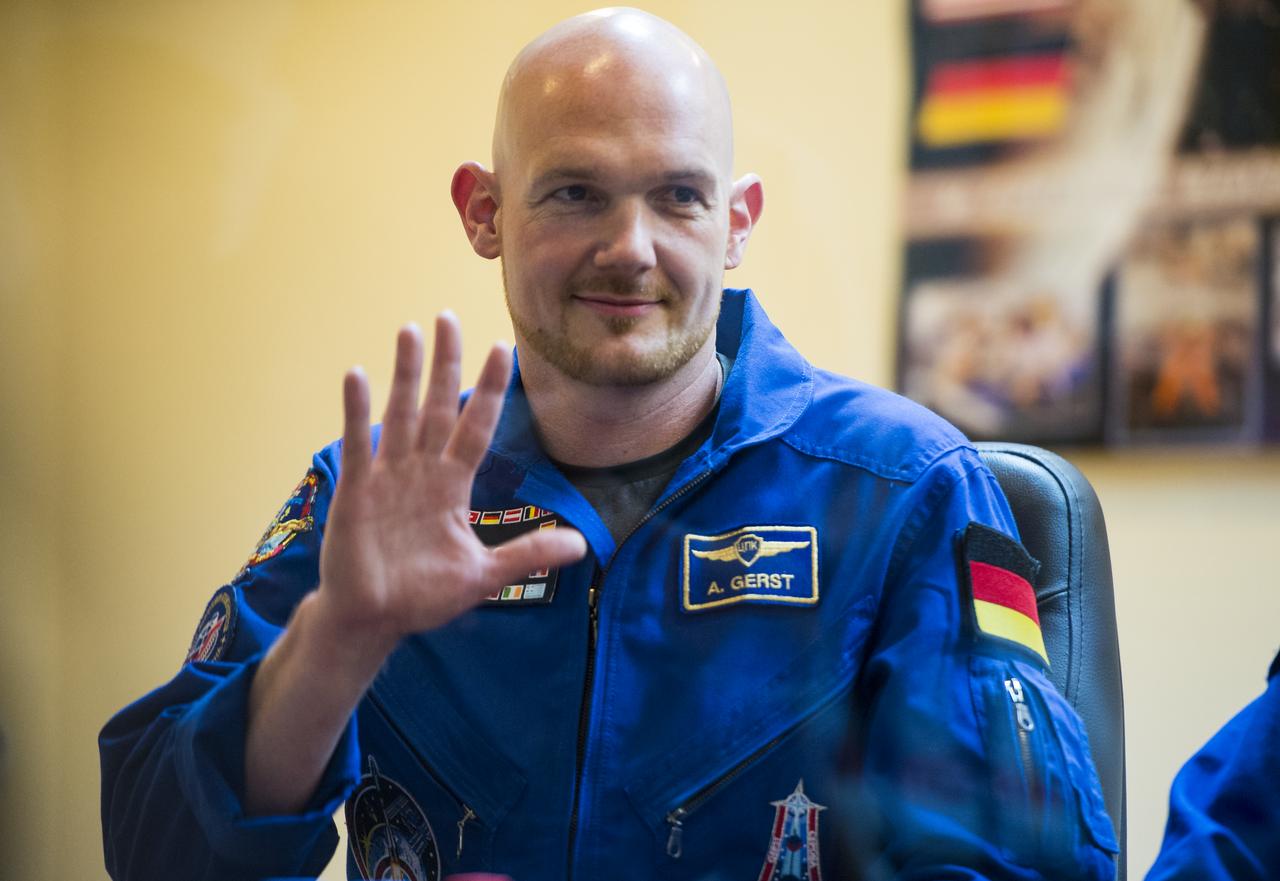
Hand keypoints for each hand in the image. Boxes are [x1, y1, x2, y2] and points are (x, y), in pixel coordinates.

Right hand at [313, 313, 586, 654]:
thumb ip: (527, 554)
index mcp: (452, 486)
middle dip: (444, 363)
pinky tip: (358, 375)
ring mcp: (388, 477)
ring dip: (404, 374)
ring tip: (409, 331)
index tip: (501, 349)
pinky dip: (356, 410)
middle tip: (448, 317)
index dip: (488, 390)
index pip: (475, 427)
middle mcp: (421, 472)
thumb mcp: (483, 575)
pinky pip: (358, 443)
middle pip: (436, 406)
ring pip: (400, 414)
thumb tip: (582, 546)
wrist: (373, 620)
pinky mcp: (356, 491)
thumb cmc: (423, 596)